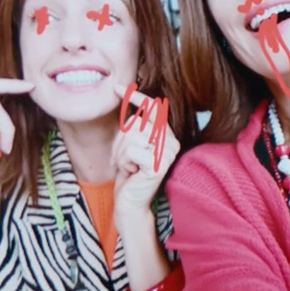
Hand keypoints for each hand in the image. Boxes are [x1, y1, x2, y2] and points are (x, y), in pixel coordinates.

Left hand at [113, 90, 180, 288]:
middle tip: (123, 158)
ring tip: (128, 165)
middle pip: (135, 122)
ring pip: (131, 136)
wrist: (129, 203)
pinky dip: (124, 162)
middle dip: (120, 141)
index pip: (153, 108)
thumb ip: (133, 124)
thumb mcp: (130, 144)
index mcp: (166, 134)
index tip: (117, 88)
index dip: (136, 97)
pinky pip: (131, 151)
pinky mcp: (159, 165)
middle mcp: (172, 141)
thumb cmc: (129, 173)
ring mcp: (168, 153)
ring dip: (121, 153)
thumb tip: (122, 93)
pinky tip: (132, 172)